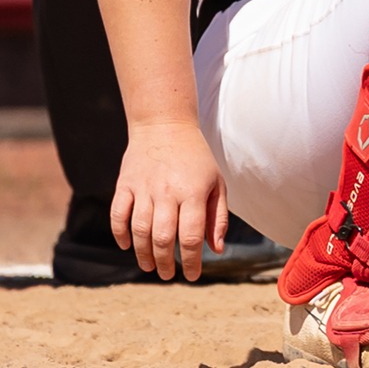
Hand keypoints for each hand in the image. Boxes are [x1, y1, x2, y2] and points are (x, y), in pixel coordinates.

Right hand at [111, 120, 227, 280]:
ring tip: (149, 267)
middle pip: (163, 238)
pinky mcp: (125, 185)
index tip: (192, 276)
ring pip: (140, 230)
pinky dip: (120, 234)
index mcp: (192, 193)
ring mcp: (143, 189)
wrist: (164, 125)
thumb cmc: (196, 159)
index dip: (191, 261)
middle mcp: (167, 193)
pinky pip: (118, 215)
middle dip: (165, 262)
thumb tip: (216, 250)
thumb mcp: (216, 183)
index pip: (191, 236)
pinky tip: (127, 246)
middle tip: (167, 275)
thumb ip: (217, 217)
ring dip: (143, 254)